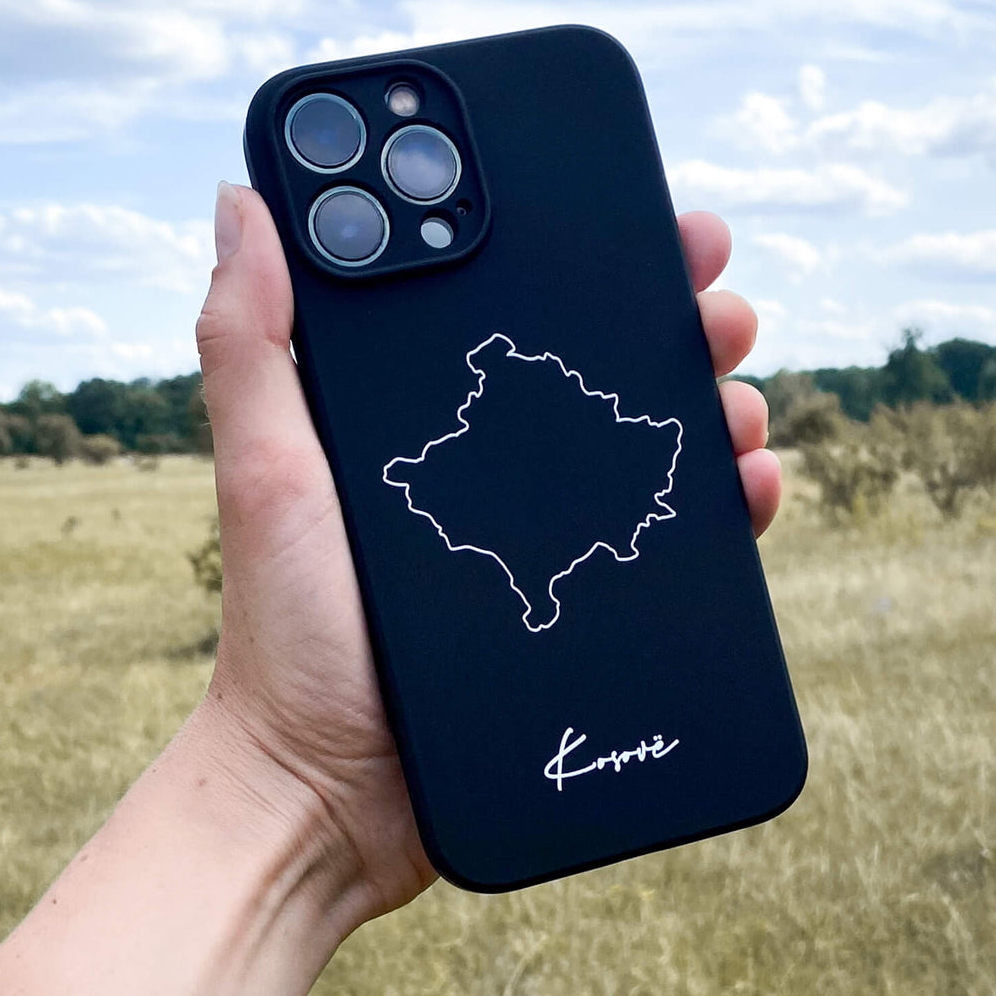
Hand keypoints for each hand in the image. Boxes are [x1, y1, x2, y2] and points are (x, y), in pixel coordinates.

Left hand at [194, 184, 781, 927]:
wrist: (331, 796)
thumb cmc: (287, 634)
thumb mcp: (268, 476)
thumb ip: (251, 346)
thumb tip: (246, 200)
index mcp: (435, 417)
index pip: (519, 307)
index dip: (584, 249)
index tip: (638, 206)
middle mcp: (502, 464)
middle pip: (607, 368)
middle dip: (677, 318)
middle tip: (715, 297)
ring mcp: (554, 533)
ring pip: (657, 446)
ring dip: (716, 404)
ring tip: (736, 398)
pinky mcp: (592, 602)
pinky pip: (676, 541)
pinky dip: (726, 507)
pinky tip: (749, 486)